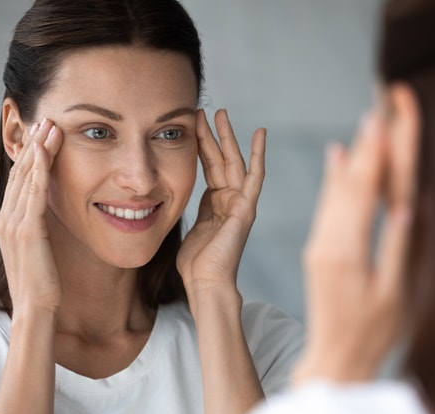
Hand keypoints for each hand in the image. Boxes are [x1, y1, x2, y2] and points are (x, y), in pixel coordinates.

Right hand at [0, 119, 63, 314]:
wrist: (36, 310)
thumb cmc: (42, 283)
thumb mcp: (39, 248)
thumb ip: (39, 228)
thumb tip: (49, 212)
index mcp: (8, 222)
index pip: (20, 180)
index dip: (31, 155)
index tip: (43, 133)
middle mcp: (6, 219)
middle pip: (20, 173)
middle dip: (34, 144)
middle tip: (47, 118)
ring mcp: (13, 224)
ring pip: (26, 177)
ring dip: (39, 149)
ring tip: (50, 125)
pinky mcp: (27, 231)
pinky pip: (34, 193)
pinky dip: (39, 170)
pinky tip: (46, 151)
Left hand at [176, 109, 265, 298]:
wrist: (206, 283)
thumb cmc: (195, 264)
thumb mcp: (188, 228)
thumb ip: (190, 209)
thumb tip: (174, 197)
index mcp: (215, 204)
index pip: (210, 167)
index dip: (202, 145)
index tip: (194, 125)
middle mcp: (230, 200)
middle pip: (222, 160)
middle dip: (214, 135)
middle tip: (208, 110)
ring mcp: (241, 203)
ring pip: (234, 162)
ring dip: (228, 137)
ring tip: (221, 113)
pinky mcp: (246, 208)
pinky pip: (254, 176)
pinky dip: (258, 154)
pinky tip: (259, 134)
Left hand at [293, 111, 413, 383]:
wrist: (334, 360)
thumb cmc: (372, 334)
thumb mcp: (393, 295)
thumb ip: (398, 248)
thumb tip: (408, 204)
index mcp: (347, 252)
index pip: (365, 192)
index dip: (376, 155)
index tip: (384, 119)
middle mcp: (328, 242)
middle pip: (350, 184)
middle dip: (367, 144)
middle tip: (380, 106)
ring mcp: (320, 245)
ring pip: (336, 192)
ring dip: (353, 156)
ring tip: (368, 122)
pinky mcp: (319, 251)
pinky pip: (327, 207)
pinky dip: (335, 180)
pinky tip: (338, 156)